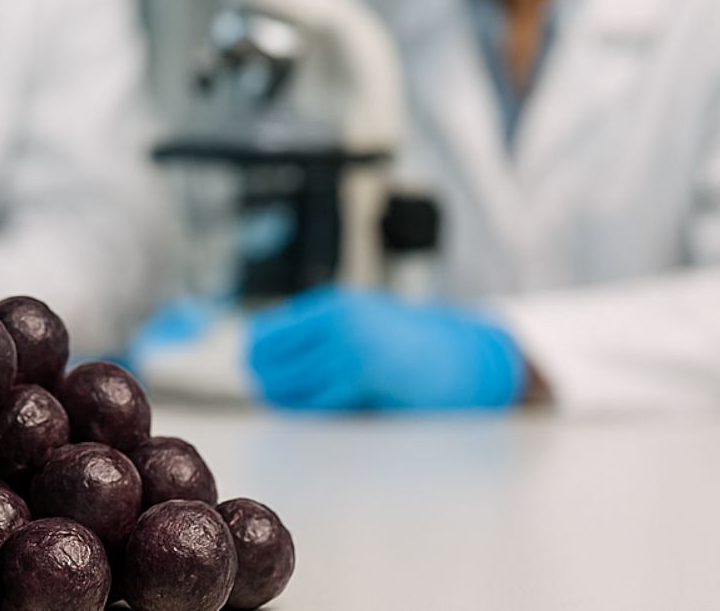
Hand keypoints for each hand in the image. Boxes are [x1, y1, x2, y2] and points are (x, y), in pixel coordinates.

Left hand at [247, 287, 525, 410]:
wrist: (463, 360)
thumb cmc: (405, 345)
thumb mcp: (358, 322)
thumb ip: (315, 336)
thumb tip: (256, 360)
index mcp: (330, 306)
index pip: (264, 336)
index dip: (255, 361)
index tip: (258, 375)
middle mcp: (335, 323)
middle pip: (268, 364)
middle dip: (266, 385)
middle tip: (269, 397)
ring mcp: (349, 350)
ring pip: (288, 388)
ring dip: (286, 403)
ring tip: (293, 407)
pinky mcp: (364, 380)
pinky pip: (316, 405)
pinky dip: (311, 414)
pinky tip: (319, 414)